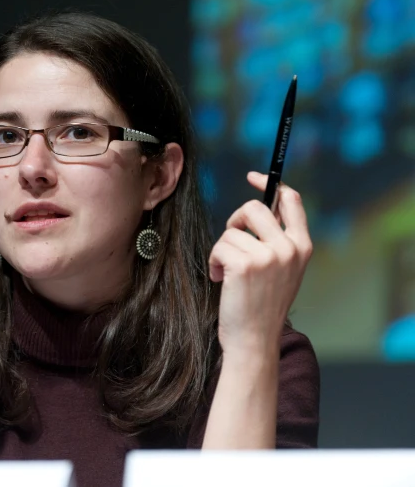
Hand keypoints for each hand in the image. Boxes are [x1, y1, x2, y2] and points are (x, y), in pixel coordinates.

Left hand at [208, 171, 312, 358]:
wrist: (254, 340)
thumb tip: (257, 210)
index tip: (254, 177)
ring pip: (231, 230)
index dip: (270, 184)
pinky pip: (219, 245)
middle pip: (253, 208)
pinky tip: (222, 280)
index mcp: (302, 247)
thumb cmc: (262, 305)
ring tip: (228, 273)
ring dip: (222, 250)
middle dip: (235, 222)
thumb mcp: (282, 271)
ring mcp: (269, 256)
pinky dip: (215, 261)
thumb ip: (277, 241)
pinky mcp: (245, 264)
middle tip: (230, 243)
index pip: (291, 200)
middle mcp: (289, 248)